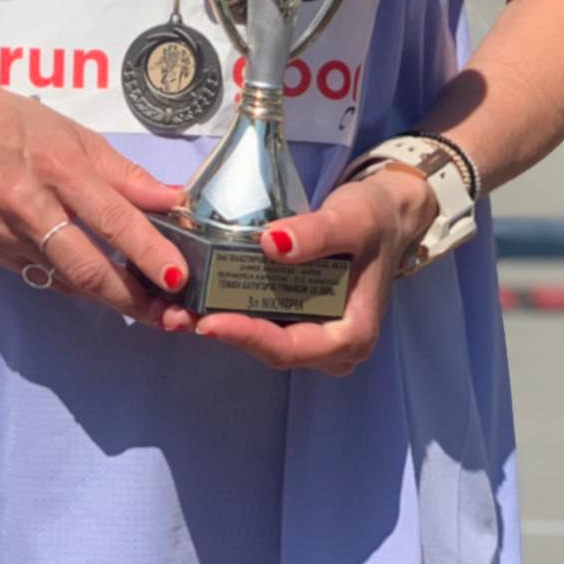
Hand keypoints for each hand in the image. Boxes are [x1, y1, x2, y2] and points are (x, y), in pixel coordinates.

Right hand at [0, 55, 191, 327]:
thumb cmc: (19, 124)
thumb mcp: (78, 137)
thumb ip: (126, 174)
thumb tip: (173, 200)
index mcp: (59, 168)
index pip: (113, 219)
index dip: (150, 252)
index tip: (181, 276)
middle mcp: (30, 207)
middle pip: (87, 267)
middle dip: (133, 298)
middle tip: (171, 315)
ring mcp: (7, 235)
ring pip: (67, 281)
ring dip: (110, 298)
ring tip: (149, 308)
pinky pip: (44, 277)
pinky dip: (78, 286)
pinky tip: (103, 288)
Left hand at [186, 165, 437, 375]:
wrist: (385, 214)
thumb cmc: (374, 219)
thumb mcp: (353, 219)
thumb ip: (317, 233)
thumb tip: (271, 245)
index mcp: (351, 335)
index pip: (292, 347)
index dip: (248, 336)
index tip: (208, 322)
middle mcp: (331, 347)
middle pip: (271, 349)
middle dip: (226, 332)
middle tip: (178, 316)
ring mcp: (314, 334)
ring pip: (263, 338)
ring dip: (222, 323)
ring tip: (178, 308)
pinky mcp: (299, 317)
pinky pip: (262, 320)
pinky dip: (232, 308)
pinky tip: (199, 294)